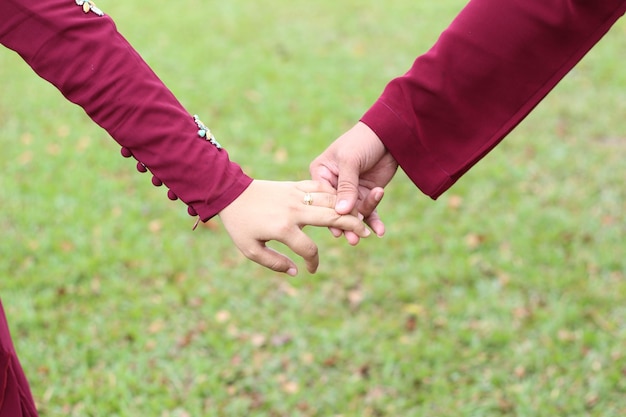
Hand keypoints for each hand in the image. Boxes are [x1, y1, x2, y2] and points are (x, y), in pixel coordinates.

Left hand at [218, 179, 370, 275]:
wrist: (230, 192)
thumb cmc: (239, 224)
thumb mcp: (250, 249)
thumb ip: (274, 263)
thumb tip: (296, 272)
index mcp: (283, 228)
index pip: (309, 249)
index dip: (313, 262)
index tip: (310, 269)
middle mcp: (294, 210)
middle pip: (331, 218)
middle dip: (351, 226)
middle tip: (365, 234)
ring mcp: (296, 195)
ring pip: (329, 201)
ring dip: (347, 209)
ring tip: (362, 217)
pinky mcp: (295, 185)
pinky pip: (319, 187)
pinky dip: (333, 193)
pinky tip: (343, 200)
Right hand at [310, 122, 397, 243]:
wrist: (389, 133)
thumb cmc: (363, 141)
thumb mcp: (351, 161)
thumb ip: (346, 187)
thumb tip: (341, 212)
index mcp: (321, 173)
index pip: (322, 198)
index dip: (329, 213)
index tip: (337, 229)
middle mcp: (333, 184)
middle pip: (337, 209)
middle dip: (345, 224)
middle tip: (353, 239)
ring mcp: (350, 191)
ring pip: (353, 213)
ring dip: (361, 224)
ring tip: (366, 234)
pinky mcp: (366, 194)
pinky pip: (369, 211)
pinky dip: (374, 221)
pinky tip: (380, 231)